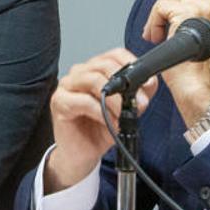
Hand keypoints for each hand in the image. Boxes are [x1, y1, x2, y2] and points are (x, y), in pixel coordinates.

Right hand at [44, 49, 157, 193]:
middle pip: (104, 65)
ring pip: (94, 80)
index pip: (114, 54)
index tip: (146, 82)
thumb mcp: (126, 110)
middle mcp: (79, 73)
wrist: (82, 155)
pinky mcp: (59, 102)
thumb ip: (137, 93)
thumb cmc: (100, 130)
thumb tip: (149, 82)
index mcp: (95, 69)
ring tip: (124, 115)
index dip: (132, 65)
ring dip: (115, 100)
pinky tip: (110, 123)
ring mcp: (67, 86)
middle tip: (140, 104)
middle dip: (127, 85)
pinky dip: (102, 112)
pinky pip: (84, 101)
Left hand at [141, 0, 209, 124]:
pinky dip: (153, 24)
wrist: (195, 82)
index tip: (167, 22)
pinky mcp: (188, 14)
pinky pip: (160, 8)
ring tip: (157, 36)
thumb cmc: (194, 62)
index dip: (171, 4)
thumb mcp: (197, 29)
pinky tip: (157, 38)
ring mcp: (202, 8)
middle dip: (161, 8)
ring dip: (155, 17)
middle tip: (157, 30)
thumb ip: (190, 11)